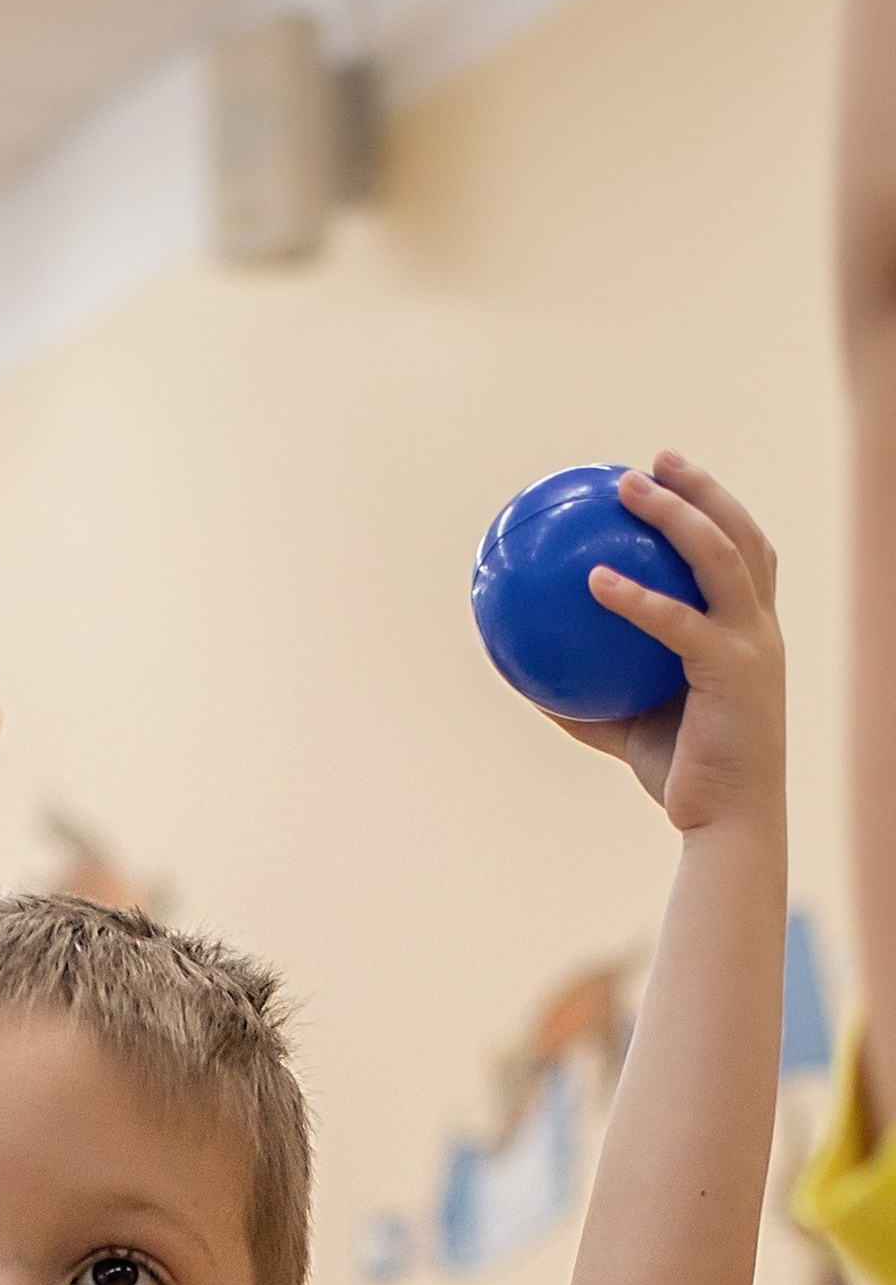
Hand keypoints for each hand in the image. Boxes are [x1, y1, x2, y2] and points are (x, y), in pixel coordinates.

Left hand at [552, 457, 784, 837]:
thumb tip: (524, 678)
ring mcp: (752, 646)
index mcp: (747, 635)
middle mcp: (759, 630)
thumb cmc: (684, 778)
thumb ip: (589, 696)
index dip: (713, 509)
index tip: (669, 478)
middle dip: (702, 489)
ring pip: (722, 557)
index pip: (742, 555)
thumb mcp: (628, 728)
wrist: (728, 825)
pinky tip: (593, 581)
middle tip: (653, 460)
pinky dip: (637, 599)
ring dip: (677, 514)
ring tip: (630, 487)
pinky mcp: (732, 672)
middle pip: (742, 535)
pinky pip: (678, 623)